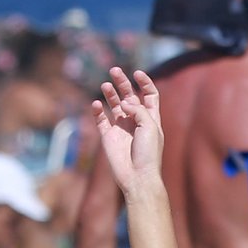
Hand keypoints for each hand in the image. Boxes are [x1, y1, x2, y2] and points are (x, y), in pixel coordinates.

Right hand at [93, 67, 164, 193]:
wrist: (137, 177)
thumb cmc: (148, 153)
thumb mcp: (150, 127)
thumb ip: (138, 109)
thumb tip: (123, 102)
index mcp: (151, 119)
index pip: (149, 95)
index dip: (145, 83)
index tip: (137, 73)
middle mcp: (135, 121)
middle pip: (129, 96)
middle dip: (122, 83)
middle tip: (114, 70)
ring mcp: (121, 128)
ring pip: (113, 105)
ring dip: (110, 93)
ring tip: (106, 85)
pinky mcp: (108, 137)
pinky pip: (100, 119)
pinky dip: (97, 110)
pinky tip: (96, 104)